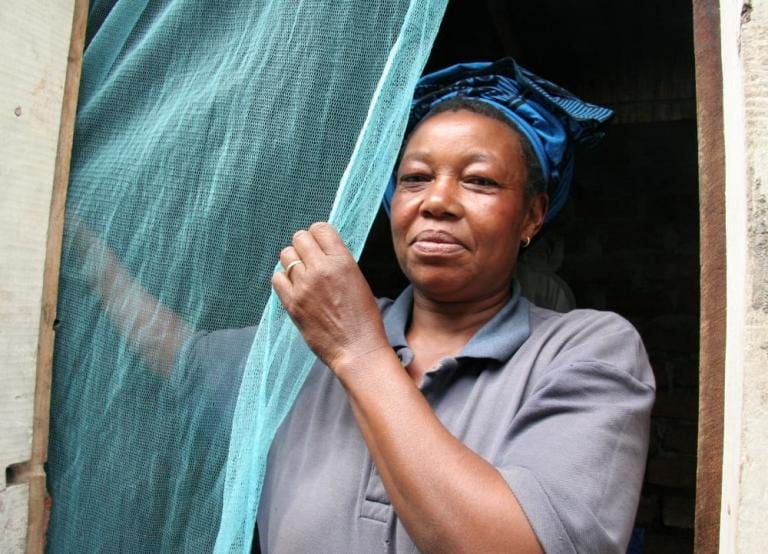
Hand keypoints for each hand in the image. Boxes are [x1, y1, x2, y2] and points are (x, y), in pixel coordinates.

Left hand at [271, 222, 390, 375]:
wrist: (357, 349)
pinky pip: (276, 278)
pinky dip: (283, 280)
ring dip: (293, 261)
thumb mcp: (358, 280)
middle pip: (300, 238)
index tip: (320, 244)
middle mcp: (321, 269)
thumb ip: (339, 262)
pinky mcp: (292, 303)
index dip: (319, 235)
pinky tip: (294, 288)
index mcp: (342, 261)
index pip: (320, 228)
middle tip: (310, 259)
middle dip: (305, 246)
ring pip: (286, 255)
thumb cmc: (363, 318)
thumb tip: (322, 250)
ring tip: (302, 274)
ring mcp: (303, 286)